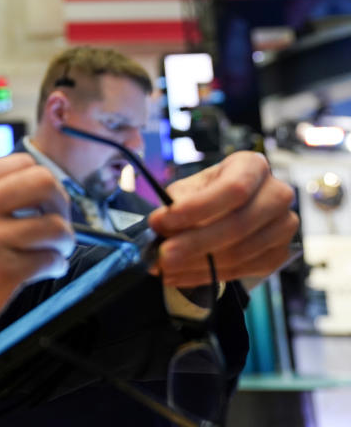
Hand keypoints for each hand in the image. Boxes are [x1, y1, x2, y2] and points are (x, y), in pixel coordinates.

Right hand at [0, 153, 73, 375]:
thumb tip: (27, 189)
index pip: (21, 162)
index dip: (40, 181)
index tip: (42, 201)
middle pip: (44, 182)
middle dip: (61, 202)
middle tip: (56, 220)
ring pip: (55, 225)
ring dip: (64, 239)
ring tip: (55, 249)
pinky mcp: (3, 272)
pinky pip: (50, 259)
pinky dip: (56, 264)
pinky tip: (47, 268)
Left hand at [148, 151, 297, 287]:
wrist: (228, 210)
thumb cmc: (207, 193)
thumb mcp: (188, 189)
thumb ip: (175, 204)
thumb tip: (159, 225)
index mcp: (252, 167)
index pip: (233, 188)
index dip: (197, 208)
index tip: (162, 221)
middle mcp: (276, 194)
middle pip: (239, 224)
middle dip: (195, 243)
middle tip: (162, 255)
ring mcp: (283, 226)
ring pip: (239, 252)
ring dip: (197, 264)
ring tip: (165, 267)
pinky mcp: (279, 253)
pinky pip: (242, 271)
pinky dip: (206, 276)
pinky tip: (180, 275)